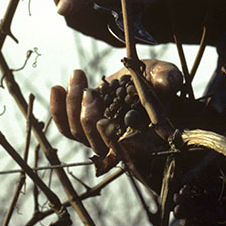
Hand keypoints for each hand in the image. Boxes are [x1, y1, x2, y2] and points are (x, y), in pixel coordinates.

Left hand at [48, 59, 181, 156]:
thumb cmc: (156, 80)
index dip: (114, 141)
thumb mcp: (164, 74)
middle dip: (89, 117)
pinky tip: (57, 88)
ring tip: (78, 76)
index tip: (105, 122)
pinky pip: (65, 126)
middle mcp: (117, 144)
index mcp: (143, 138)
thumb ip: (168, 77)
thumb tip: (167, 81)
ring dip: (72, 105)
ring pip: (78, 133)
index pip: (128, 151)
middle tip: (90, 92)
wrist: (142, 80)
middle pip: (96, 143)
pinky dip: (57, 109)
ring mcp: (97, 137)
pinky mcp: (83, 128)